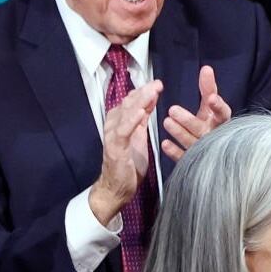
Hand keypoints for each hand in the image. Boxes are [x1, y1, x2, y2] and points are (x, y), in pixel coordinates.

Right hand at [90, 79, 162, 225]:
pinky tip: (142, 112)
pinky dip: (132, 119)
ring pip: (125, 113)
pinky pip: (123, 130)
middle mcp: (114, 125)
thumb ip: (141, 120)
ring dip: (139, 101)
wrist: (116, 188)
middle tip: (157, 83)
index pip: (131, 101)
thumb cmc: (127, 164)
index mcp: (120, 122)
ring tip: (152, 91)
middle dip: (143, 92)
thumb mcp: (137, 137)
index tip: (157, 84)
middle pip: (128, 103)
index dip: (144, 92)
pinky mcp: (115, 147)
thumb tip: (149, 102)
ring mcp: (113, 135)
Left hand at [161, 66, 231, 160]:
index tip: (211, 98)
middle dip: (189, 120)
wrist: (213, 152)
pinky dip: (175, 152)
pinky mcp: (194, 161)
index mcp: (219, 122)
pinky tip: (165, 144)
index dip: (218, 106)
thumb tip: (206, 68)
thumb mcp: (210, 105)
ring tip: (166, 121)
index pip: (223, 114)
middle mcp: (213, 137)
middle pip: (203, 129)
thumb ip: (208, 88)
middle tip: (172, 109)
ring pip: (192, 143)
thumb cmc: (210, 124)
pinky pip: (184, 158)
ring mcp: (204, 151)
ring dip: (180, 133)